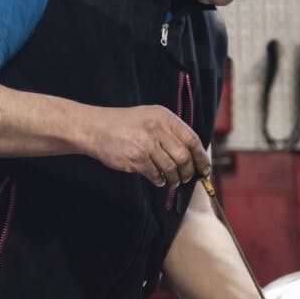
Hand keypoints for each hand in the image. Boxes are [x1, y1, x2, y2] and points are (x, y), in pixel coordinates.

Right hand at [87, 105, 210, 186]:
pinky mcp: (136, 158)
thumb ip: (170, 130)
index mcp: (164, 117)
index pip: (192, 139)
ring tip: (172, 181)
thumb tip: (193, 152)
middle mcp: (157, 128)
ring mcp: (146, 144)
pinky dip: (159, 180)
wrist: (95, 128)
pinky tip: (157, 180)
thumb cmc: (124, 124)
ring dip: (174, 179)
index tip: (204, 169)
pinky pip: (155, 174)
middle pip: (184, 156)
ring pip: (171, 168)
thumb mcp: (150, 117)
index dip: (201, 157)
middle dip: (188, 172)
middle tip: (186, 178)